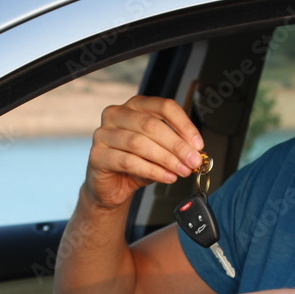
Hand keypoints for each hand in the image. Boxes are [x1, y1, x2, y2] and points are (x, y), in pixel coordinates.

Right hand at [86, 95, 204, 209]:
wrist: (112, 187)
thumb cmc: (136, 164)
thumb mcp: (160, 150)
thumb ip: (174, 146)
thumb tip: (195, 151)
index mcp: (135, 106)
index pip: (163, 106)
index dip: (184, 125)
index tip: (198, 143)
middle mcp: (116, 114)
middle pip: (151, 125)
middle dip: (177, 145)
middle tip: (192, 160)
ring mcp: (103, 134)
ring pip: (139, 143)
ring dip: (166, 159)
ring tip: (181, 170)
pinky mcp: (97, 155)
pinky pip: (128, 161)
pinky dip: (152, 170)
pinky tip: (166, 176)